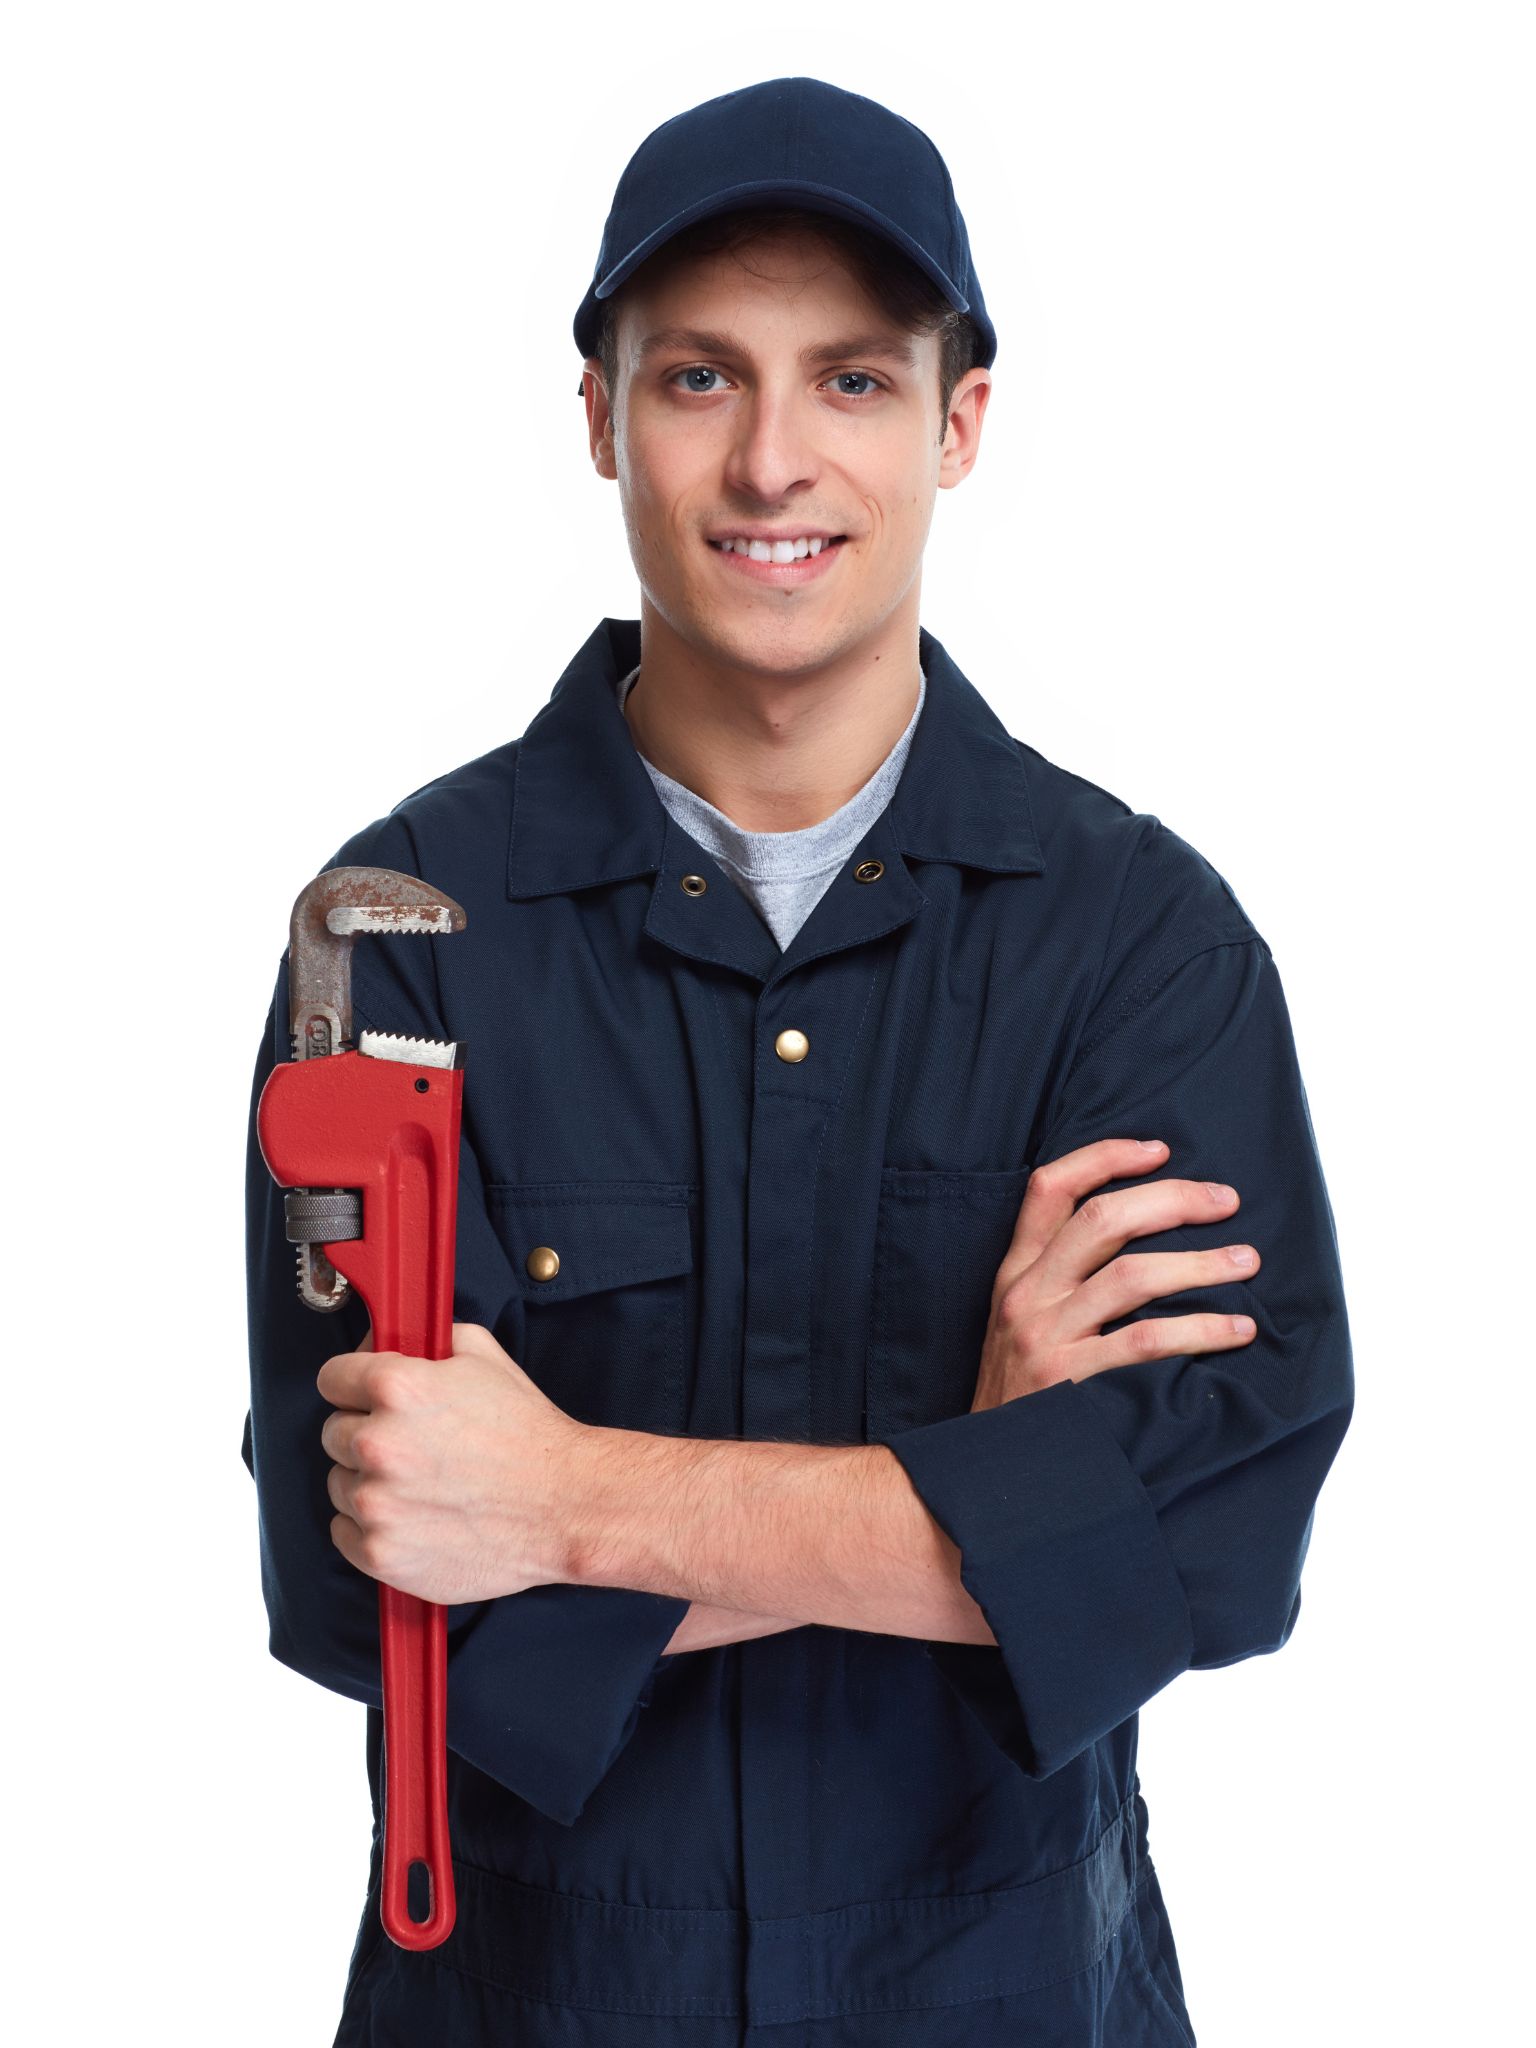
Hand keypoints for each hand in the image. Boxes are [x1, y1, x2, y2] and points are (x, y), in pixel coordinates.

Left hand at [316, 1321, 588, 1604]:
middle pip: (333, 1433)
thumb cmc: (527, 1435)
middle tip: (412, 1445)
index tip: (366, 1398)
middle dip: (366, 1435)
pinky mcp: (381, 1553)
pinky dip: (371, 1527)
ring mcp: (377, 1504)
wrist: (565, 1506)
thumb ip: (427, 1340)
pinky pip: (344, 1533)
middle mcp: (378, 1444)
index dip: (353, 1385)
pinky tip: (413, 1517)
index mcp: (397, 1388)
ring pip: (339, 1485)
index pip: (332, 1378)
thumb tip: (386, 1342)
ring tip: (420, 1485)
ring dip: (369, 1483)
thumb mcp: (484, 1356)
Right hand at [970, 1138, 1259, 1409]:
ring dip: (1201, 1263)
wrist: (986, 1473)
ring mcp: (1045, 1337)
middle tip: (1226, 1201)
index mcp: (1015, 1272)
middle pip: (1102, 1218)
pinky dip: (1201, 1329)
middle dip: (1173, 1199)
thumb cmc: (1020, 1396)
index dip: (1105, 1156)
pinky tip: (1237, 1331)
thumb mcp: (1018, 1324)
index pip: (1050, 1188)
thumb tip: (1141, 1235)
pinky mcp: (1070, 1381)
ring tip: (1247, 1262)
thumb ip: (1060, 1280)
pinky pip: (1146, 1341)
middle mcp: (1026, 1295)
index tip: (1159, 1149)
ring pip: (1132, 1275)